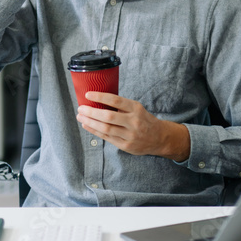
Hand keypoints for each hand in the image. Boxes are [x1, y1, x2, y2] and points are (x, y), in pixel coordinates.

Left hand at [76, 93, 190, 160]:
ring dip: (90, 122)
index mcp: (136, 108)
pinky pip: (107, 138)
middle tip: (80, 108)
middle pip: (108, 116)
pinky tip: (87, 126)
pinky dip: (95, 131)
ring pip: (106, 129)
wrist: (159, 138)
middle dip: (91, 112)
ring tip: (80, 117)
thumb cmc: (143, 120)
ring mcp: (130, 135)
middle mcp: (133, 122)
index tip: (88, 94)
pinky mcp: (126, 146)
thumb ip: (121, 106)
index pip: (116, 100)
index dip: (100, 97)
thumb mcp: (136, 108)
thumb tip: (98, 100)